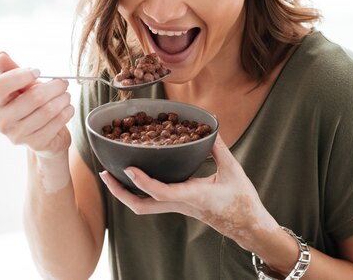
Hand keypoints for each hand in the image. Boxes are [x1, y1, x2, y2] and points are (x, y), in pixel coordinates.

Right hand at [0, 52, 74, 156]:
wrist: (43, 135)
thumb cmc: (30, 105)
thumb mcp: (22, 86)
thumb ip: (12, 70)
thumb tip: (1, 55)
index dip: (19, 76)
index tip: (37, 71)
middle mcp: (1, 120)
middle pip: (32, 98)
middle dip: (53, 87)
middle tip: (63, 82)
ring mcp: (17, 135)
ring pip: (47, 110)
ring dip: (63, 99)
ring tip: (66, 94)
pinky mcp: (35, 144)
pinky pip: (56, 123)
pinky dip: (66, 112)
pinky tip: (68, 107)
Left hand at [99, 135, 278, 249]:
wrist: (247, 225)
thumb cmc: (242, 200)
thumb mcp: (233, 170)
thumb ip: (219, 148)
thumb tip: (209, 127)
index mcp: (193, 196)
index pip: (162, 192)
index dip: (143, 181)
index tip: (128, 168)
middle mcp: (181, 204)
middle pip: (141, 206)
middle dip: (120, 191)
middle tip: (104, 174)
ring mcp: (178, 207)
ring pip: (143, 206)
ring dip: (124, 192)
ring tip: (111, 175)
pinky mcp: (179, 206)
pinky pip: (152, 201)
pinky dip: (138, 190)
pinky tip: (134, 176)